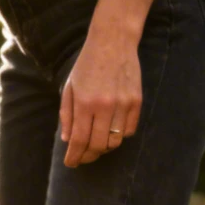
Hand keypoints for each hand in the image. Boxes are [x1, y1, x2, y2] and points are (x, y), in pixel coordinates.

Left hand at [60, 26, 141, 167]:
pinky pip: (129, 130)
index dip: (74, 156)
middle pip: (98, 146)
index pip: (79, 140)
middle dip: (88, 156)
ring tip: (95, 145)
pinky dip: (119, 136)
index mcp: (85, 103)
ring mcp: (123, 104)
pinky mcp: (137, 101)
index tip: (70, 163)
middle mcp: (105, 106)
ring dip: (104, 148)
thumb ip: (67, 115)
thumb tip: (68, 140)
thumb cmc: (87, 65)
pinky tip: (110, 132)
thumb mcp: (70, 88)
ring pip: (115, 142)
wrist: (113, 41)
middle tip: (82, 158)